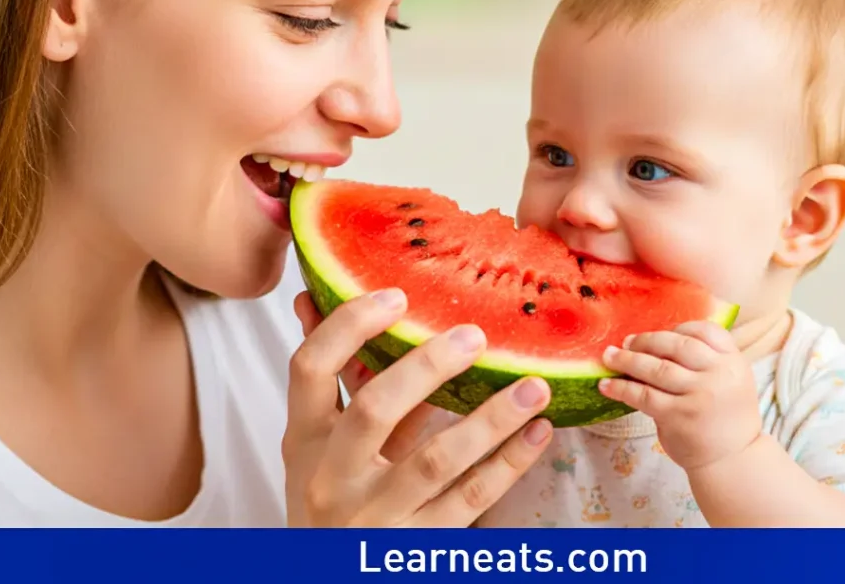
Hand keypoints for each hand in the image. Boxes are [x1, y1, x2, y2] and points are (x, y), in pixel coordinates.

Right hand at [282, 287, 553, 526]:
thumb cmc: (335, 499)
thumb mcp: (323, 444)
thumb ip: (336, 378)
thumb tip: (314, 298)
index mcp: (306, 439)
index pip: (310, 367)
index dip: (349, 326)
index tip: (397, 296)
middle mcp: (333, 478)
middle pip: (375, 408)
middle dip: (428, 366)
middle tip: (475, 336)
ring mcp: (374, 517)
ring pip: (436, 459)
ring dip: (491, 418)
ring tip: (534, 385)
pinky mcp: (416, 549)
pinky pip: (471, 501)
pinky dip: (509, 464)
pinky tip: (538, 433)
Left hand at [599, 321, 760, 472]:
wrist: (733, 462)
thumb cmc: (723, 417)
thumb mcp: (729, 381)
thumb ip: (704, 360)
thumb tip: (656, 340)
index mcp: (733, 362)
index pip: (706, 331)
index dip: (680, 327)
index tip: (660, 331)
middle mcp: (719, 375)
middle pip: (676, 345)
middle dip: (647, 341)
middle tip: (627, 342)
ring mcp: (698, 395)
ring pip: (656, 368)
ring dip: (627, 360)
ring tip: (609, 357)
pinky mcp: (678, 416)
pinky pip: (644, 396)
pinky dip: (622, 388)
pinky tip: (606, 386)